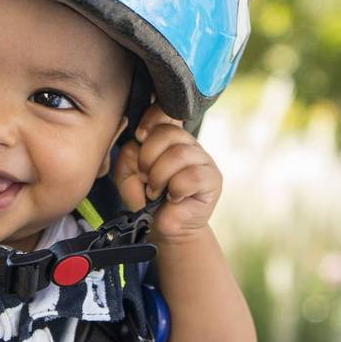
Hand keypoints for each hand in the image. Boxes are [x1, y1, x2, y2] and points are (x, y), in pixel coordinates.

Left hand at [111, 103, 221, 242]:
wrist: (164, 227)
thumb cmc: (148, 199)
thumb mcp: (128, 176)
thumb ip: (128, 157)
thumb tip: (137, 144)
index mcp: (170, 139)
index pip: (164, 114)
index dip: (150, 120)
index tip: (139, 137)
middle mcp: (188, 144)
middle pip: (168, 133)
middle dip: (148, 157)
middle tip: (145, 177)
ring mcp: (203, 160)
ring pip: (178, 154)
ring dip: (160, 176)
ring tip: (157, 191)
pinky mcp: (213, 179)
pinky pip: (191, 176)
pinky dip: (176, 189)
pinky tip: (174, 198)